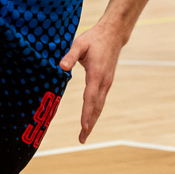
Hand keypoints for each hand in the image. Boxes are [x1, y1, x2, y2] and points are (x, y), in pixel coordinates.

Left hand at [59, 21, 126, 142]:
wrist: (113, 34)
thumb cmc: (94, 38)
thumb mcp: (80, 43)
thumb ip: (70, 56)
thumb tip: (61, 66)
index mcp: (96, 74)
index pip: (90, 98)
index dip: (86, 113)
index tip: (83, 127)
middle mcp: (104, 81)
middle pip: (96, 107)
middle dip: (89, 124)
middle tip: (82, 139)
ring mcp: (107, 83)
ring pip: (99, 105)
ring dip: (92, 120)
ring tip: (85, 134)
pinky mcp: (107, 82)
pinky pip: (100, 100)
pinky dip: (95, 112)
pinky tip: (90, 118)